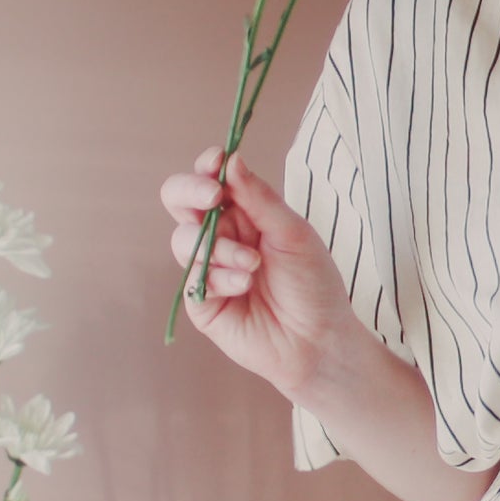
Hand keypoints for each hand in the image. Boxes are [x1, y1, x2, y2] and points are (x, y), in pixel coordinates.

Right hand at [160, 147, 358, 395]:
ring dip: (218, 246)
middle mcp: (221, 237)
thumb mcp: (293, 233)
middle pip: (179, 200)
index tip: (216, 162)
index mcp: (244, 214)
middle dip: (190, 191)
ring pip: (183, 239)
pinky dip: (219, 277)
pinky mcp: (201, 302)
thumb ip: (259, 199)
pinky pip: (193, 278)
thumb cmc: (313, 285)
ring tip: (252, 265)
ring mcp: (208, 269)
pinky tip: (245, 286)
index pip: (211, 180)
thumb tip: (231, 160)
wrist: (319, 340)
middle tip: (213, 197)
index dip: (207, 167)